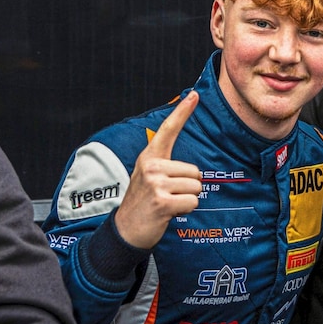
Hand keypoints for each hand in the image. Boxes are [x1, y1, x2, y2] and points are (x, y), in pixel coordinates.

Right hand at [114, 91, 202, 248]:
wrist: (126, 229)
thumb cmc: (144, 202)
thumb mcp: (150, 177)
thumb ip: (166, 166)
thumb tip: (190, 167)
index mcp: (149, 157)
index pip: (168, 130)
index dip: (182, 112)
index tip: (194, 94)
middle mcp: (151, 166)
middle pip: (195, 172)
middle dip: (188, 187)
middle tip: (168, 195)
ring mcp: (155, 183)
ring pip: (196, 187)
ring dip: (187, 199)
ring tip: (168, 203)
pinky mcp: (162, 202)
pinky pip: (192, 202)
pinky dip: (185, 211)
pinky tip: (169, 213)